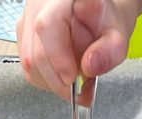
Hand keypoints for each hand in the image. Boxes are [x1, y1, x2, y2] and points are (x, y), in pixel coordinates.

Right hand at [16, 0, 140, 99]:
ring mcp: (27, 20)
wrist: (97, 17)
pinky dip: (46, 79)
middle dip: (58, 80)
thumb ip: (109, 50)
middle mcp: (38, 5)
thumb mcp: (117, 34)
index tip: (73, 78)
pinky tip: (62, 75)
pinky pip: (28, 67)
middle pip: (34, 52)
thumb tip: (90, 66)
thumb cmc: (105, 21)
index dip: (58, 58)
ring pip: (29, 63)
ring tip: (74, 78)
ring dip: (52, 81)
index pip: (48, 26)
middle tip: (78, 88)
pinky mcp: (24, 36)